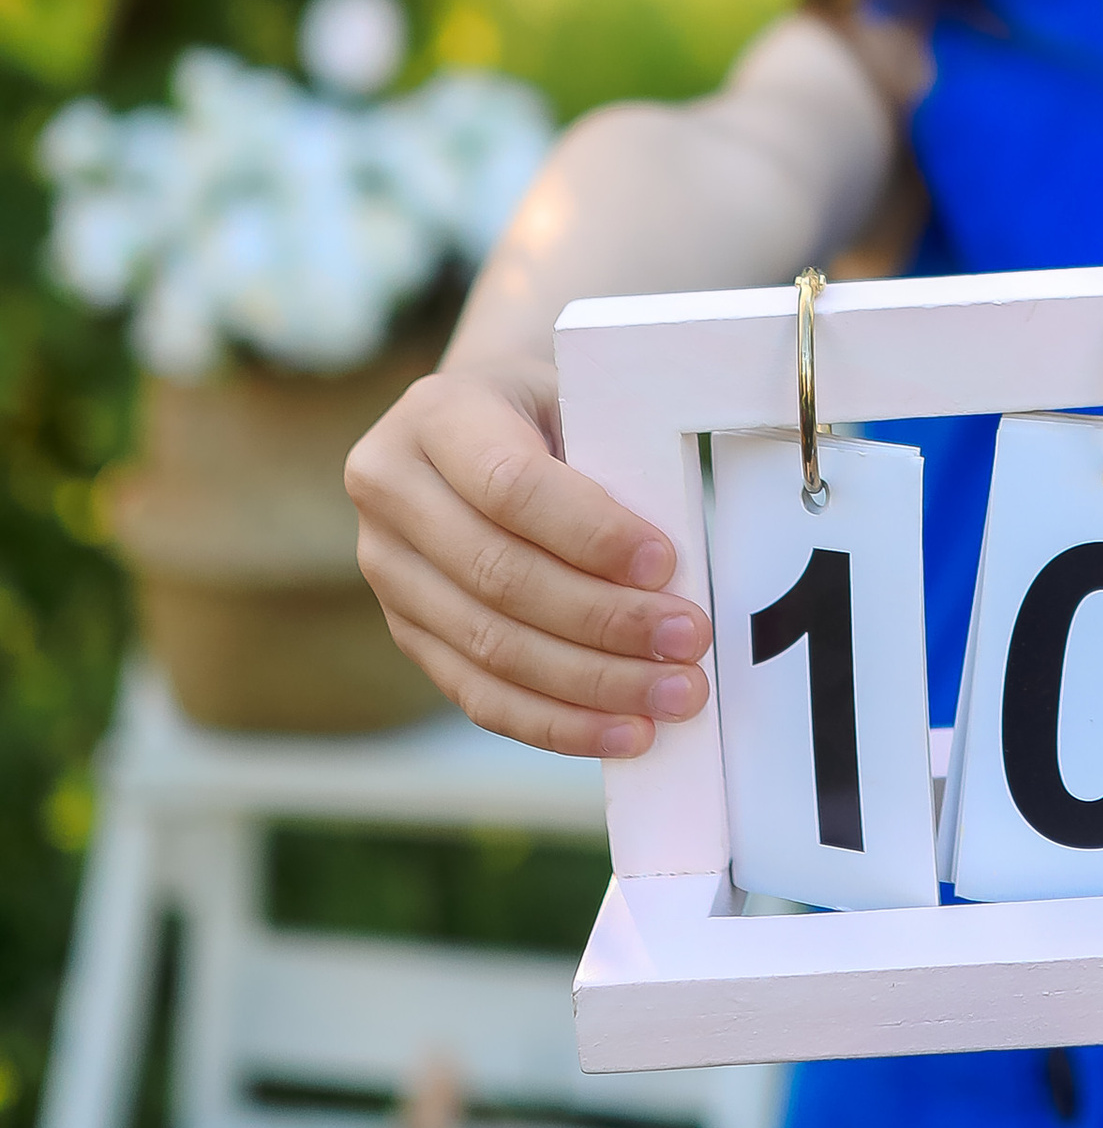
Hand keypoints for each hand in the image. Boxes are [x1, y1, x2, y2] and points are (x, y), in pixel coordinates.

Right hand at [345, 362, 710, 759]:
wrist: (486, 418)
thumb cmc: (554, 407)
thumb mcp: (578, 394)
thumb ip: (612, 459)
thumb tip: (670, 570)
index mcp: (436, 415)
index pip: (510, 487)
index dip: (589, 533)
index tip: (665, 564)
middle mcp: (390, 491)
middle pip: (500, 576)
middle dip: (605, 619)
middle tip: (689, 640)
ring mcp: (388, 569)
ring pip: (490, 646)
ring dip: (592, 682)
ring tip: (675, 695)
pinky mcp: (406, 631)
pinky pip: (479, 693)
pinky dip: (556, 721)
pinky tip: (623, 732)